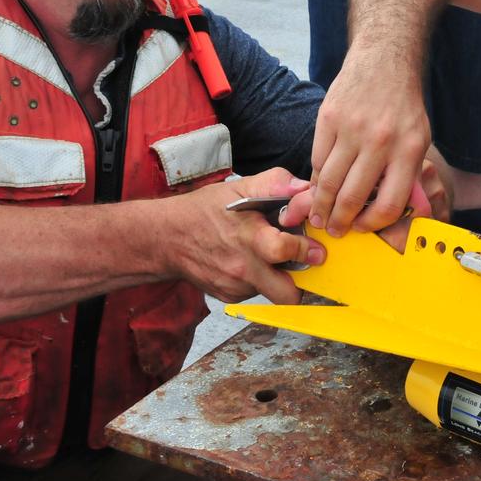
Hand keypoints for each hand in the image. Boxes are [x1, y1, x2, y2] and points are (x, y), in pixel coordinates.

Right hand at [162, 169, 324, 303]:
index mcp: (248, 238)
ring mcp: (235, 287)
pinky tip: (247, 261)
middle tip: (300, 263)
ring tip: (267, 255)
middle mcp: (242, 268)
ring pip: (273, 293)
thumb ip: (274, 183)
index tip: (314, 246)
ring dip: (278, 277)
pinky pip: (256, 292)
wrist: (166, 238)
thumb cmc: (203, 211)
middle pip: (287, 294)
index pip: (286, 250)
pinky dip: (259, 279)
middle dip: (301, 282)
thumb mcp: (237, 189)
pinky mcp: (229, 296)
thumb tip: (304, 187)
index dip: (306, 248)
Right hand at [308, 54, 430, 236]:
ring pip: (330, 181)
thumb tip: (384, 212)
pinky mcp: (329, 118)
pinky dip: (317, 177)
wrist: (384, 62)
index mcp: (408, 150)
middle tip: (333, 230)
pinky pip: (318, 159)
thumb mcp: (418, 139)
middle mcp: (380, 141)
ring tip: (318, 216)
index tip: (362, 228)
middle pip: (353, 197)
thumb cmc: (403, 106)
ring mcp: (352, 129)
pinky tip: (318, 187)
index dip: (372, 224)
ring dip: (321, 205)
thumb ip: (404, 173)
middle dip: (340, 222)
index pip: (388, 204)